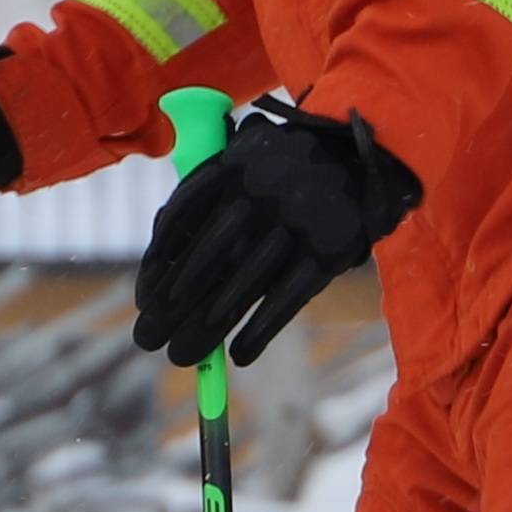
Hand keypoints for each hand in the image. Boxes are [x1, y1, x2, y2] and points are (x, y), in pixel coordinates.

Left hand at [133, 99, 422, 371]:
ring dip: (208, 326)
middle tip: (147, 339)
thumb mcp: (246, 161)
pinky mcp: (330, 249)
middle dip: (173, 305)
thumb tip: (160, 264)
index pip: (182, 219)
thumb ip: (207, 197)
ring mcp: (298, 221)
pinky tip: (238, 356)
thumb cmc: (287, 169)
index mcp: (233, 164)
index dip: (158, 265)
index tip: (144, 299)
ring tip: (182, 356)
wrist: (367, 156)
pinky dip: (262, 329)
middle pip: (207, 258)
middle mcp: (263, 191)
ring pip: (244, 284)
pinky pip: (289, 297)